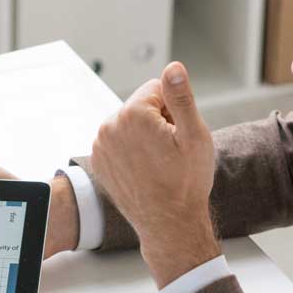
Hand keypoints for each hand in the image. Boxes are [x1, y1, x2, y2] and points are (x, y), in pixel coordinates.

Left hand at [89, 62, 218, 287]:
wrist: (168, 224)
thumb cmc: (186, 183)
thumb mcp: (194, 136)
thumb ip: (181, 98)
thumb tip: (173, 68)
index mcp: (133, 114)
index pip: (158, 87)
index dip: (174, 109)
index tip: (177, 136)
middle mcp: (109, 126)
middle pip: (142, 104)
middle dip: (158, 120)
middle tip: (169, 152)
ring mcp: (100, 145)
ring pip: (130, 122)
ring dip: (144, 135)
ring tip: (157, 162)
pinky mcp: (99, 160)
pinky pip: (119, 140)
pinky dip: (131, 149)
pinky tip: (143, 170)